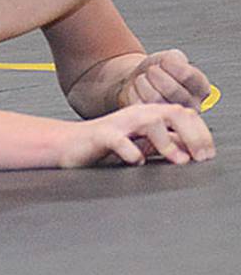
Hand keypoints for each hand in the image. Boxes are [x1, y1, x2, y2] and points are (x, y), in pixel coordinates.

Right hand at [60, 103, 213, 167]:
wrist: (68, 145)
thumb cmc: (103, 146)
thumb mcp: (140, 144)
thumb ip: (163, 145)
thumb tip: (191, 150)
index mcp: (147, 115)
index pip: (183, 114)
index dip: (201, 132)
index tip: (206, 154)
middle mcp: (135, 115)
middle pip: (172, 112)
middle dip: (192, 135)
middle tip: (199, 157)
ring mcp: (118, 124)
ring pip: (150, 122)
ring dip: (167, 142)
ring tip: (177, 160)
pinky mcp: (101, 136)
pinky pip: (119, 141)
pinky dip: (132, 153)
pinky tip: (137, 162)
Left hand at [115, 49, 212, 110]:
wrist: (140, 79)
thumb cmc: (158, 70)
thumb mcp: (171, 57)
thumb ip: (176, 59)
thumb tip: (170, 62)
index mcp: (201, 89)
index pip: (188, 75)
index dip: (170, 64)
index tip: (164, 61)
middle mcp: (191, 106)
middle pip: (172, 90)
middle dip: (155, 74)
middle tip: (151, 70)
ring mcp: (172, 115)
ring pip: (155, 99)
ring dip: (143, 82)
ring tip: (143, 79)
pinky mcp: (152, 119)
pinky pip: (140, 105)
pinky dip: (134, 92)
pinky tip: (138, 89)